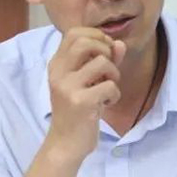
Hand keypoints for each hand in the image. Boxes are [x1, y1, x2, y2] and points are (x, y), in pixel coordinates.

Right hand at [45, 27, 125, 161]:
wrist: (65, 144)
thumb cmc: (77, 111)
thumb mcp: (87, 82)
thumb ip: (103, 61)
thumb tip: (119, 43)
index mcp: (57, 64)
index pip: (74, 33)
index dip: (96, 36)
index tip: (105, 52)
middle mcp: (58, 72)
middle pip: (85, 41)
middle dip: (105, 50)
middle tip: (108, 69)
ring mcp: (68, 87)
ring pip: (102, 62)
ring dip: (114, 74)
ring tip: (108, 89)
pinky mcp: (80, 102)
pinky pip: (109, 86)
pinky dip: (114, 95)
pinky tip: (105, 104)